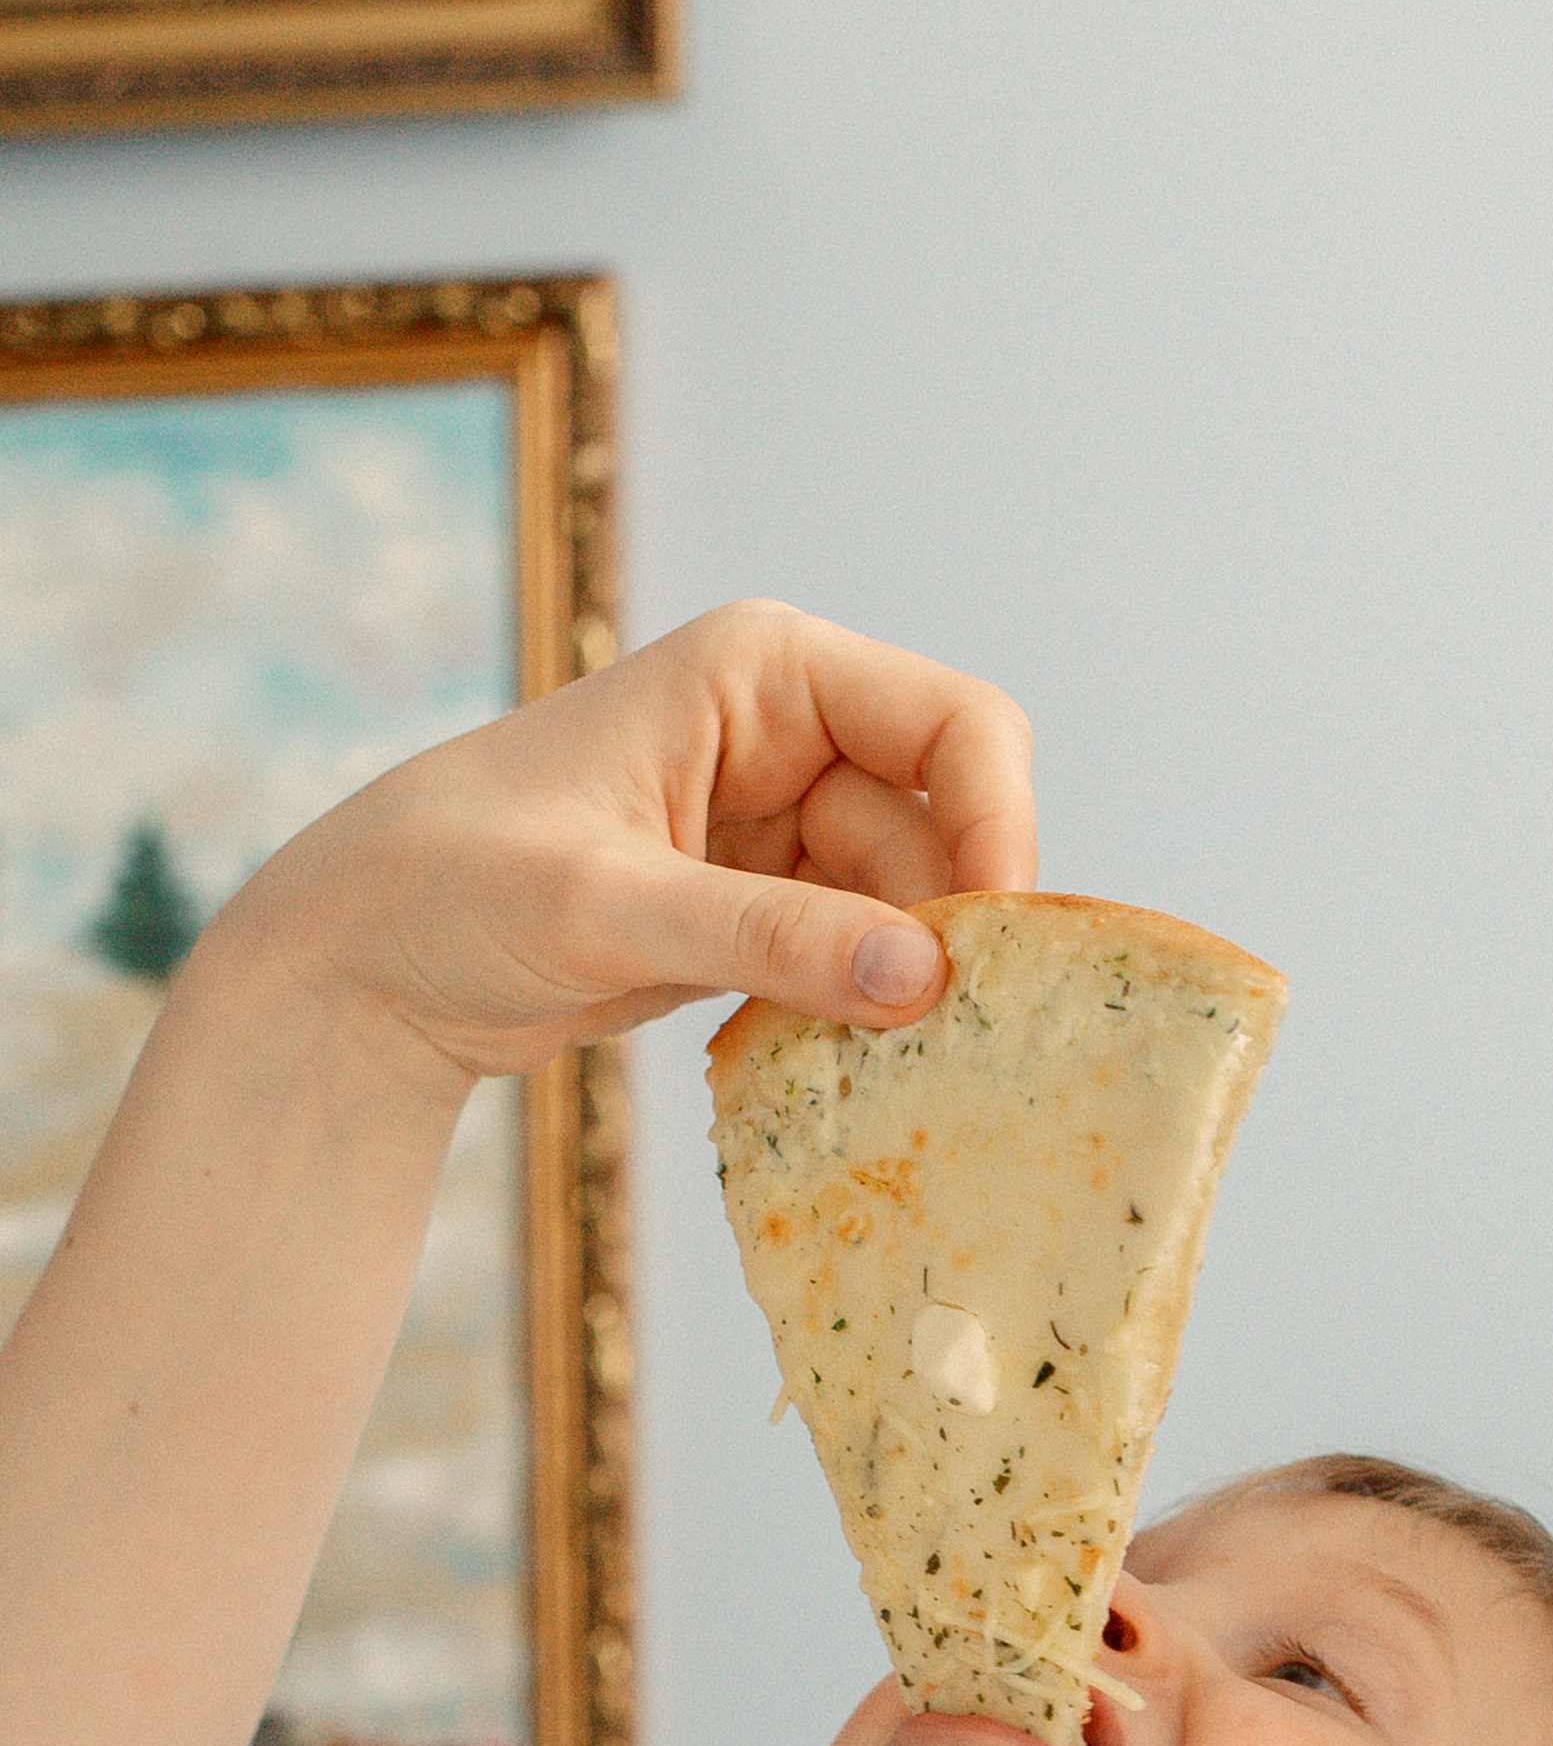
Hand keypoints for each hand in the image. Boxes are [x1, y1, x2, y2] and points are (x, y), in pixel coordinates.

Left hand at [206, 595, 1038, 1095]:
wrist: (361, 963)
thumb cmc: (450, 886)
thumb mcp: (610, 907)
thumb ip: (772, 938)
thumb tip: (924, 979)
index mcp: (765, 673)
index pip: (954, 726)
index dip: (997, 827)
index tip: (990, 952)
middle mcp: (793, 736)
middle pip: (944, 831)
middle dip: (949, 934)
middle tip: (944, 1046)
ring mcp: (784, 831)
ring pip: (911, 911)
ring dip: (902, 993)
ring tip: (877, 1073)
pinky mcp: (766, 915)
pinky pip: (859, 964)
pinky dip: (858, 1018)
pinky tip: (831, 1071)